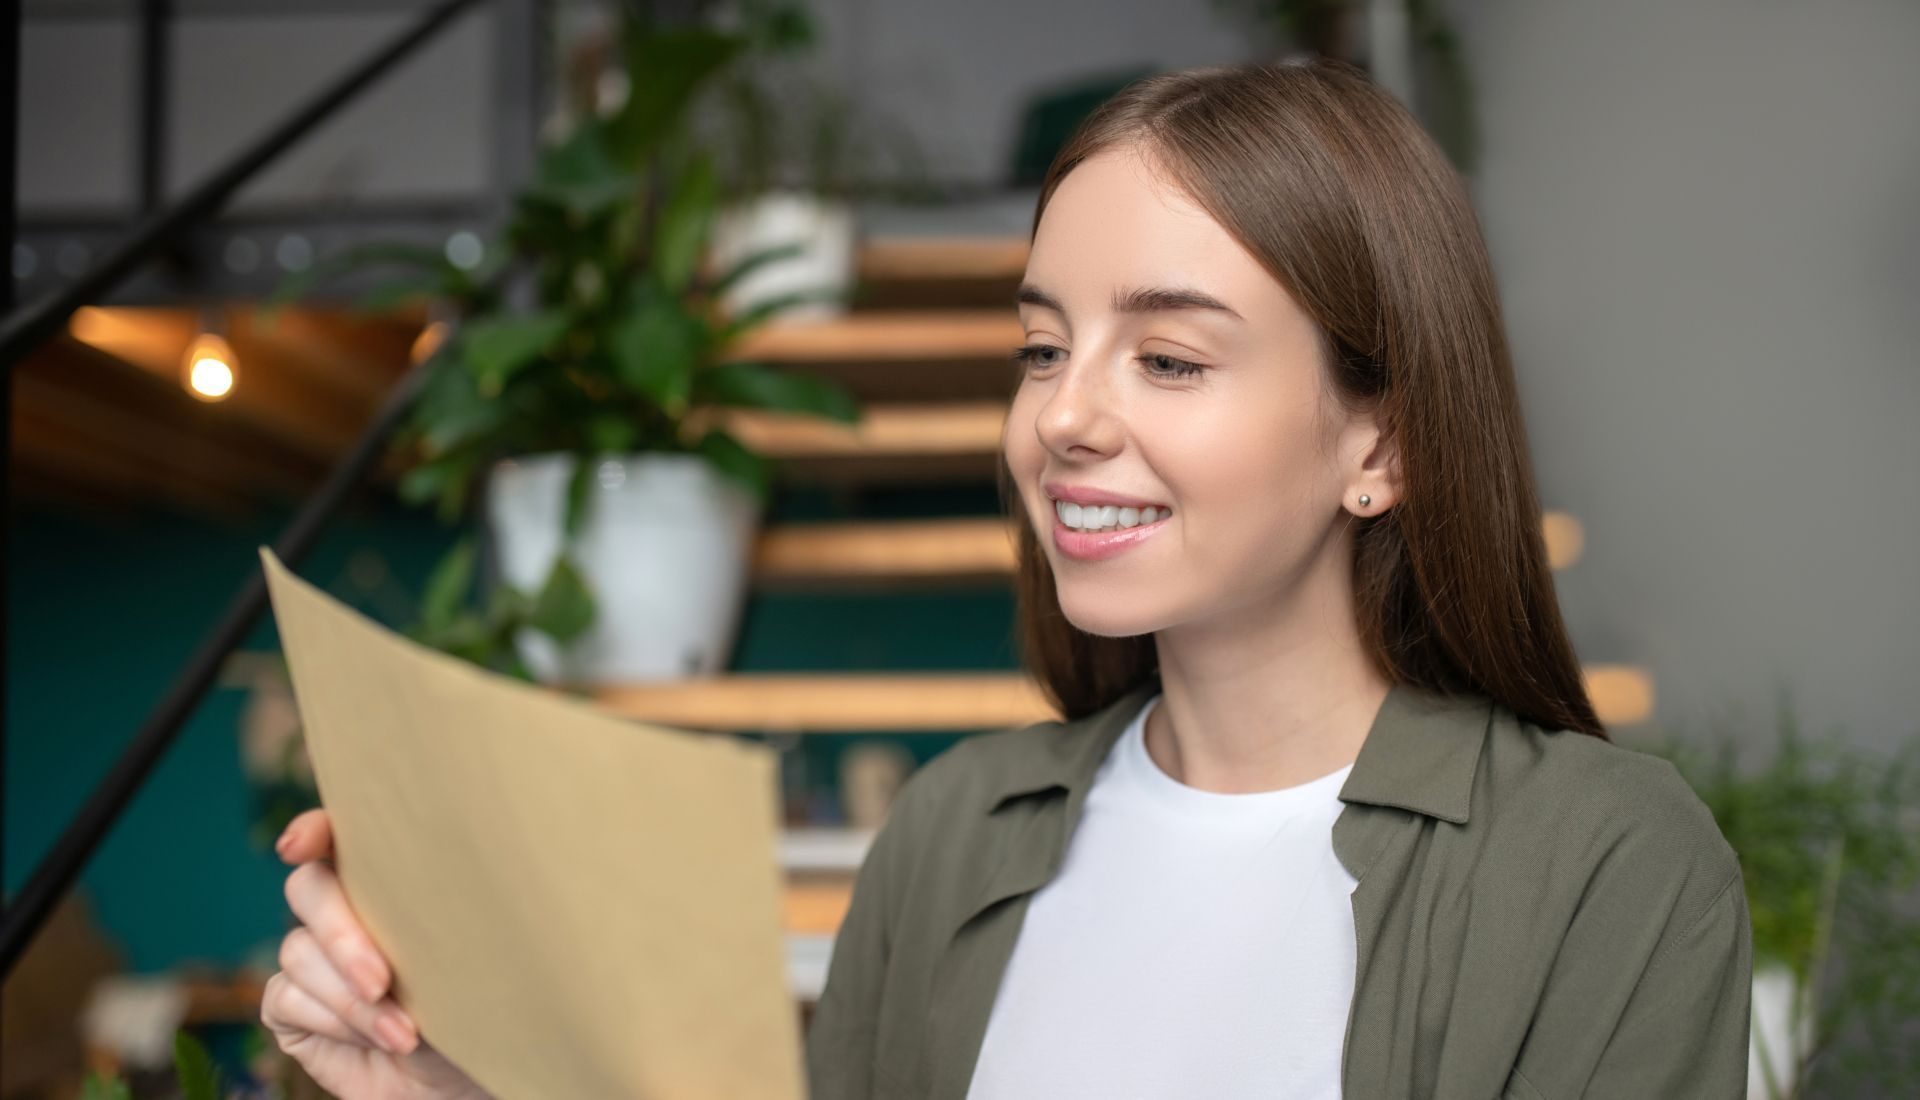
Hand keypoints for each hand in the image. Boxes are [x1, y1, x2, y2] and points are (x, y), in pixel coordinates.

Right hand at [261, 809, 490, 1099]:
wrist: (469, 1081)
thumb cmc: (488, 1007)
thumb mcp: (482, 949)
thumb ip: (450, 904)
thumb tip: (458, 860)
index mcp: (392, 878)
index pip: (342, 833)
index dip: (315, 830)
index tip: (302, 845)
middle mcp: (345, 909)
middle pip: (309, 888)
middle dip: (342, 933)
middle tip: (381, 980)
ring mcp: (313, 957)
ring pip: (298, 950)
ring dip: (352, 998)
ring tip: (405, 1033)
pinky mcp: (292, 1008)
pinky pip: (288, 999)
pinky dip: (335, 1022)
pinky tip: (381, 1041)